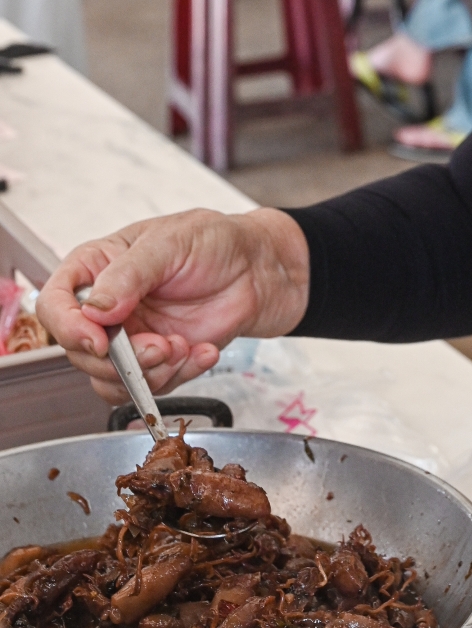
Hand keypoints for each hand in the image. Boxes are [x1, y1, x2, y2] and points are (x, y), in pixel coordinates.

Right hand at [36, 207, 309, 402]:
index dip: (68, 327)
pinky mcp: (157, 360)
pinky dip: (177, 376)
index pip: (55, 303)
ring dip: (149, 373)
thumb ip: (130, 274)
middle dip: (120, 359)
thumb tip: (95, 308)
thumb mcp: (171, 242)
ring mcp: (130, 336)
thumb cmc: (215, 241)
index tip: (98, 339)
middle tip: (160, 347)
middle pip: (79, 351)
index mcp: (96, 266)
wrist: (259, 269)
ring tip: (184, 347)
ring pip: (110, 379)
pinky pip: (150, 386)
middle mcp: (106, 306)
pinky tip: (203, 351)